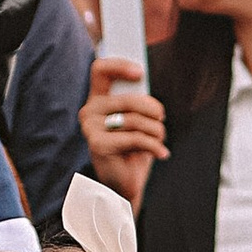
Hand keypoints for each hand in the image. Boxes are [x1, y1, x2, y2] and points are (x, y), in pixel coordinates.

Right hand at [79, 53, 163, 204]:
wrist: (123, 185)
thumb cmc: (132, 149)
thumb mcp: (136, 120)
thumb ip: (137, 101)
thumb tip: (144, 83)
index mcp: (98, 99)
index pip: (100, 70)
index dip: (119, 66)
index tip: (140, 73)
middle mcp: (89, 111)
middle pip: (128, 99)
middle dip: (152, 109)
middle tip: (161, 118)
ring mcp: (90, 129)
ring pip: (134, 120)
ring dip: (156, 130)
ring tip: (160, 140)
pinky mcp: (97, 145)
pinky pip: (135, 138)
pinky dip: (154, 146)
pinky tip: (162, 153)